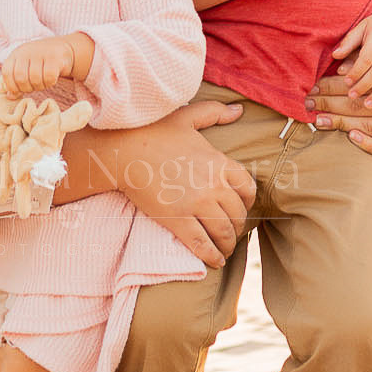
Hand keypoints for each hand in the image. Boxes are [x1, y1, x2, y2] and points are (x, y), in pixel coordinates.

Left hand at [3, 34, 80, 95]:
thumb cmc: (40, 62)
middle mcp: (27, 51)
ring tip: (42, 83)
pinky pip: (49, 76)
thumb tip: (9, 96)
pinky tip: (51, 79)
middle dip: (26, 88)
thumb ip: (16, 81)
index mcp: (16, 54)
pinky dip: (50, 82)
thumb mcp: (25, 68)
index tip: (19, 90)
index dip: (11, 86)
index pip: (7, 72)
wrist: (63, 48)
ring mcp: (41, 52)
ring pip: (35, 78)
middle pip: (21, 77)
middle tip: (33, 87)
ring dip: (39, 87)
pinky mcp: (55, 57)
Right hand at [110, 111, 254, 266]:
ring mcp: (197, 204)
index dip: (247, 202)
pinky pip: (202, 244)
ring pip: (224, 232)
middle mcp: (214, 186)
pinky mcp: (178, 220)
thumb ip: (215, 112)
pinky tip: (214, 261)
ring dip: (228, 244)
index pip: (247, 189)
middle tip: (231, 232)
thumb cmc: (154, 131)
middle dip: (237, 226)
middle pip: (237, 214)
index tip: (240, 208)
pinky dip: (212, 256)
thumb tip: (238, 110)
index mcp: (220, 163)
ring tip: (224, 249)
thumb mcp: (188, 116)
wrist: (125, 150)